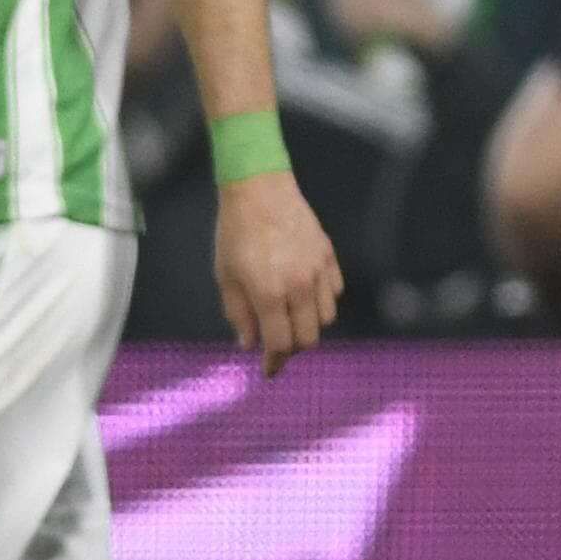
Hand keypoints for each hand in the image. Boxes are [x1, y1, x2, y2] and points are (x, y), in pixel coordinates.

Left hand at [215, 167, 342, 373]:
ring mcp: (318, 270)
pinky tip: (304, 294)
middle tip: (277, 344)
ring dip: (308, 325)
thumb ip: (238, 314)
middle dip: (291, 347)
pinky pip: (334, 292)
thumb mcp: (226, 277)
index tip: (268, 370)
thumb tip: (249, 344)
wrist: (260, 189)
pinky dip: (322, 301)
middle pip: (307, 338)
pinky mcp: (328, 256)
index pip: (280, 344)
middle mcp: (298, 285)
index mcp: (269, 293)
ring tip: (290, 317)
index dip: (274, 362)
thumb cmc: (236, 233)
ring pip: (325, 318)